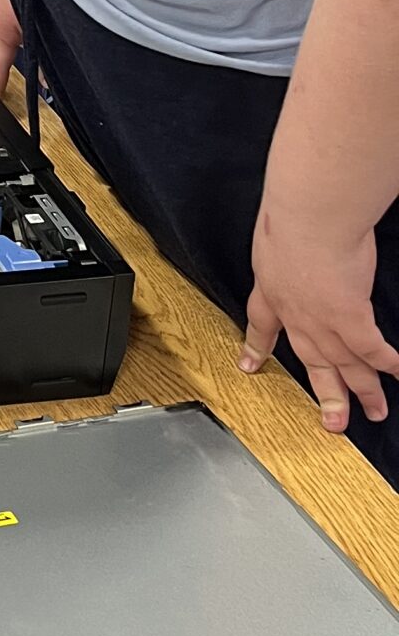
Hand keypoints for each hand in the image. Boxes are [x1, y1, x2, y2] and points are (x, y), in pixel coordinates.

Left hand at [242, 201, 398, 433]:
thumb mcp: (273, 232)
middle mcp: (295, 314)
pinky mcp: (350, 318)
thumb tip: (288, 238)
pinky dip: (388, 364)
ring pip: (346, 365)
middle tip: (333, 423)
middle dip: (325, 393)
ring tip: (376, 413)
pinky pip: (372, 349)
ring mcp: (322, 321)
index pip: (261, 324)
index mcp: (270, 290)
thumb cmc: (292, 213)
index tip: (250, 365)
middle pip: (312, 360)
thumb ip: (281, 246)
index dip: (257, 347)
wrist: (308, 216)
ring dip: (363, 391)